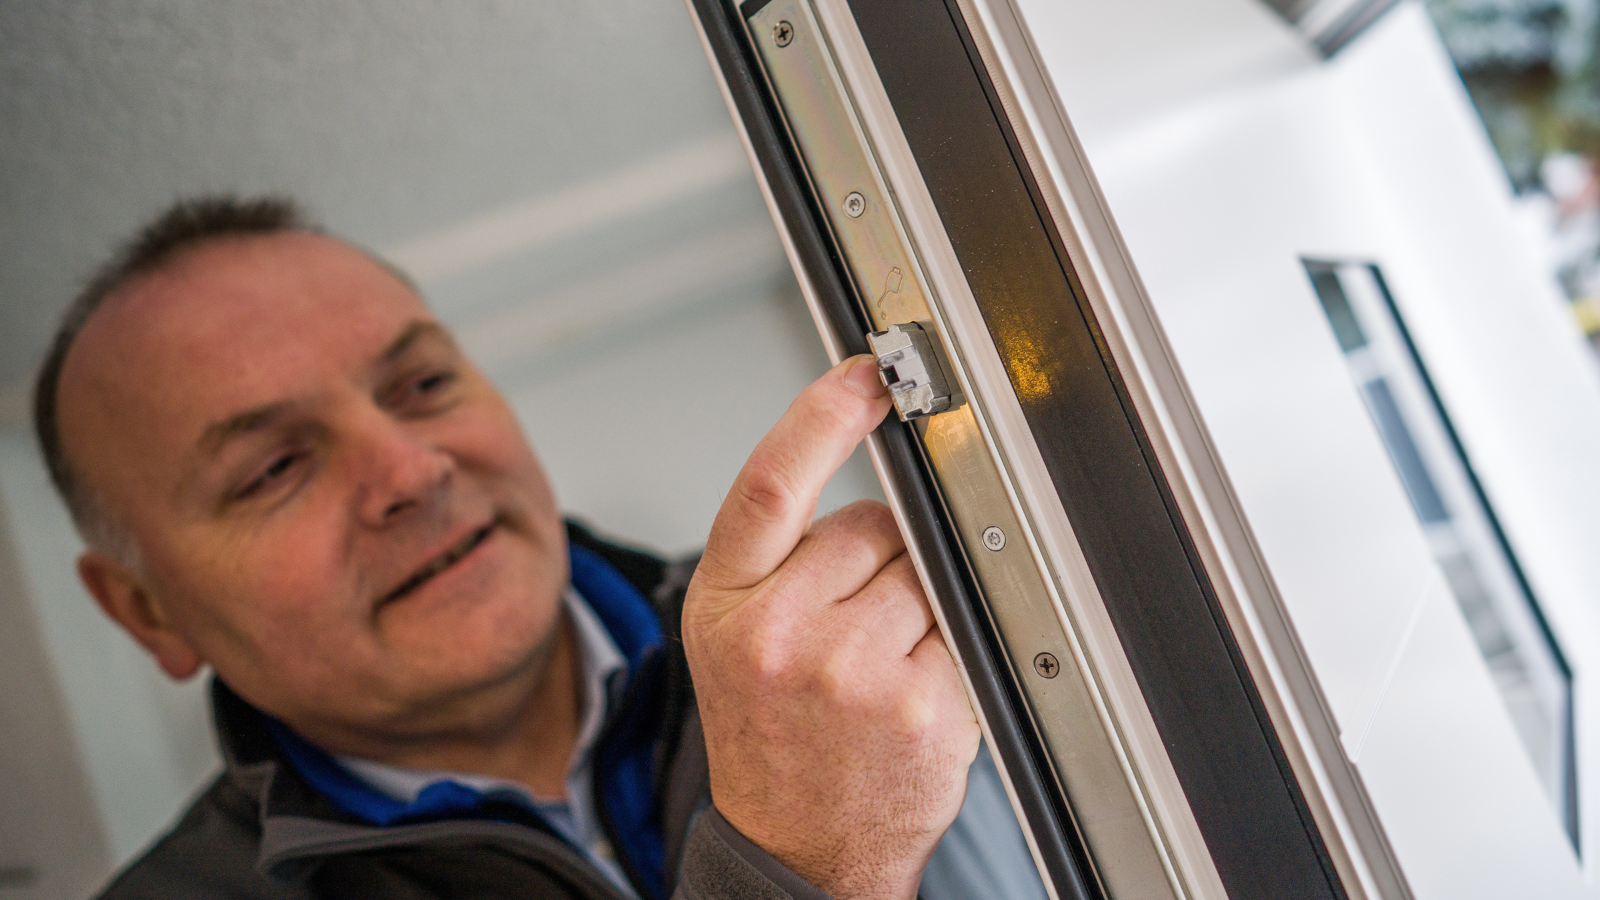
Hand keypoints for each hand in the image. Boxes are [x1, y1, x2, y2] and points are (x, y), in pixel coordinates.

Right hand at [683, 355, 979, 899]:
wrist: (794, 845)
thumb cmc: (768, 736)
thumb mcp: (734, 636)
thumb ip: (784, 556)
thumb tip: (883, 480)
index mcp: (726, 604)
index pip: (772, 483)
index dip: (822, 415)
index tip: (866, 374)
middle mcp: (781, 634)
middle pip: (873, 525)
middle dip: (878, 557)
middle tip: (848, 627)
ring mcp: (853, 672)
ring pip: (924, 573)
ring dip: (916, 605)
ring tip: (872, 669)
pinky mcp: (919, 705)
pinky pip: (961, 628)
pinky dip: (949, 649)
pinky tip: (909, 693)